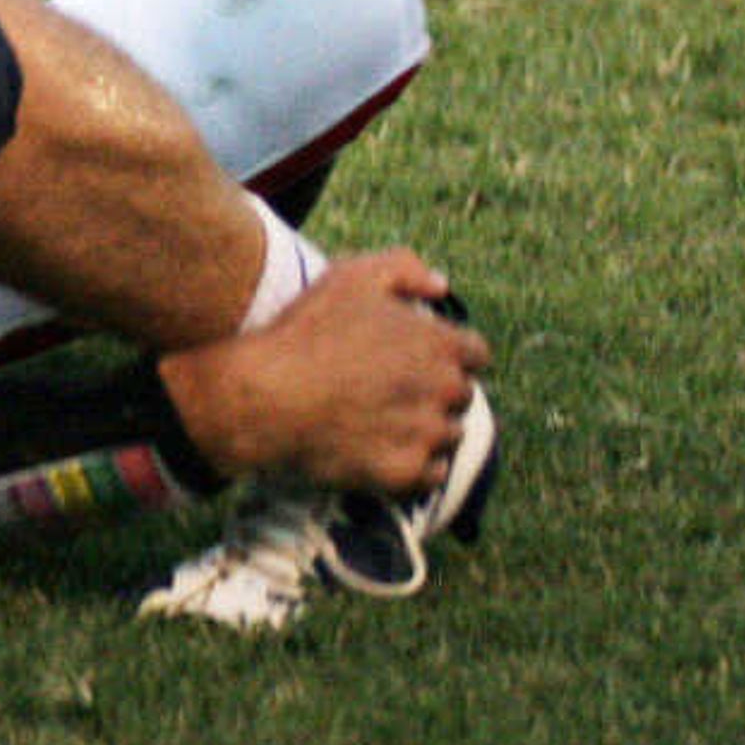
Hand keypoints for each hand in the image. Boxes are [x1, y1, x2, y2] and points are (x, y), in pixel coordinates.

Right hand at [166, 250, 488, 498]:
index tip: (421, 357)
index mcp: (439, 344)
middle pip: (462, 395)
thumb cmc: (308, 331)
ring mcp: (426, 436)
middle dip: (437, 391)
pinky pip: (431, 475)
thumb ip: (406, 269)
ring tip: (386, 421)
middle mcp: (444, 391)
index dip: (450, 352)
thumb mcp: (352, 276)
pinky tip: (385, 450)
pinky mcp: (405, 475)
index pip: (476, 353)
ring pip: (448, 436)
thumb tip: (441, 285)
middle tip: (396, 389)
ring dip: (428, 429)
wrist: (268, 397)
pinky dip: (416, 466)